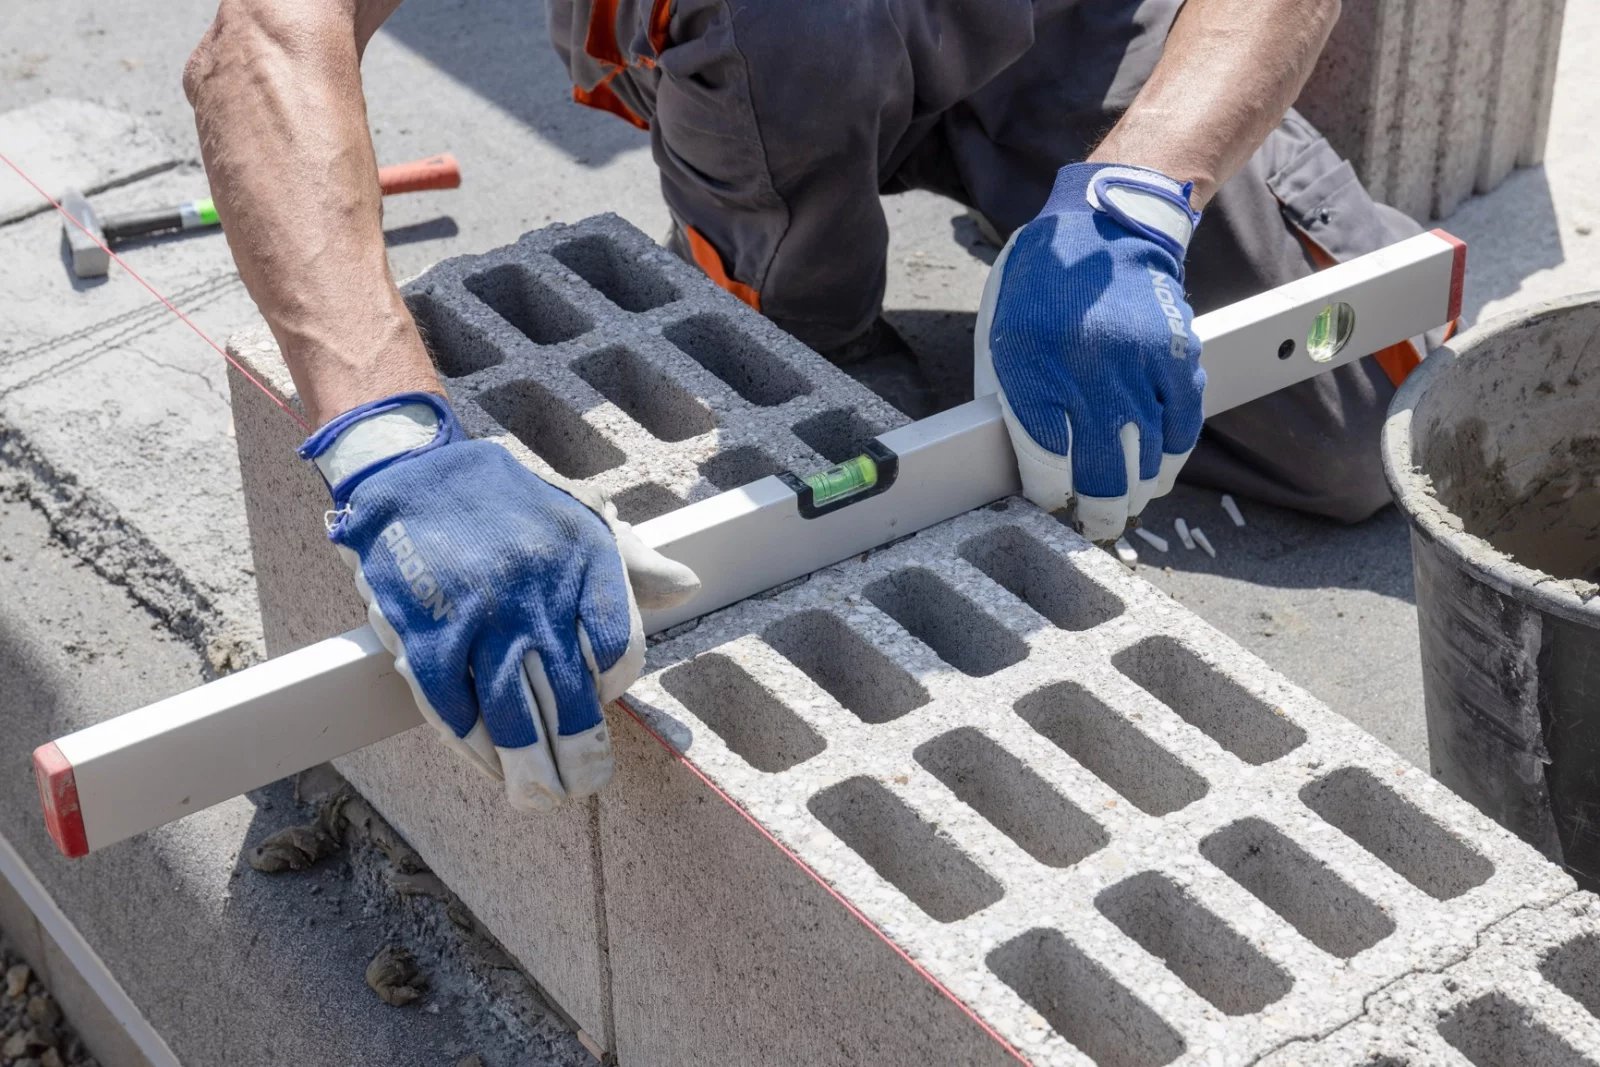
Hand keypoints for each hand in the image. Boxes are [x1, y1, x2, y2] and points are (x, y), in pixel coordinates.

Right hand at [300, 392, 698, 809]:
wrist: (416, 469)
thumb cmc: (508, 502)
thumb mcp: (581, 515)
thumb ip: (634, 560)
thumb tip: (687, 587)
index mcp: (582, 558)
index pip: (617, 645)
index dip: (616, 683)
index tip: (603, 700)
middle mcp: (534, 589)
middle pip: (568, 692)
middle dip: (579, 751)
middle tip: (583, 787)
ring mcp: (478, 614)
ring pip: (511, 710)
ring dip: (527, 764)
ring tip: (539, 797)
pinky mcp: (424, 630)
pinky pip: (451, 704)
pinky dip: (470, 743)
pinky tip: (485, 763)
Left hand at [974, 162, 1205, 541]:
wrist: (1107, 229)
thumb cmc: (1042, 288)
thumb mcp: (1000, 337)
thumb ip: (1006, 398)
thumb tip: (1018, 461)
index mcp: (1033, 367)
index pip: (1046, 461)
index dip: (1050, 495)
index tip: (1052, 506)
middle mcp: (1088, 372)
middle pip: (1102, 473)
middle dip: (1096, 512)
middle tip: (1093, 525)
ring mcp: (1139, 368)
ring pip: (1146, 460)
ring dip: (1135, 493)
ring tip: (1123, 506)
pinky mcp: (1178, 359)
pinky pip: (1182, 428)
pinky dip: (1170, 459)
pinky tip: (1156, 473)